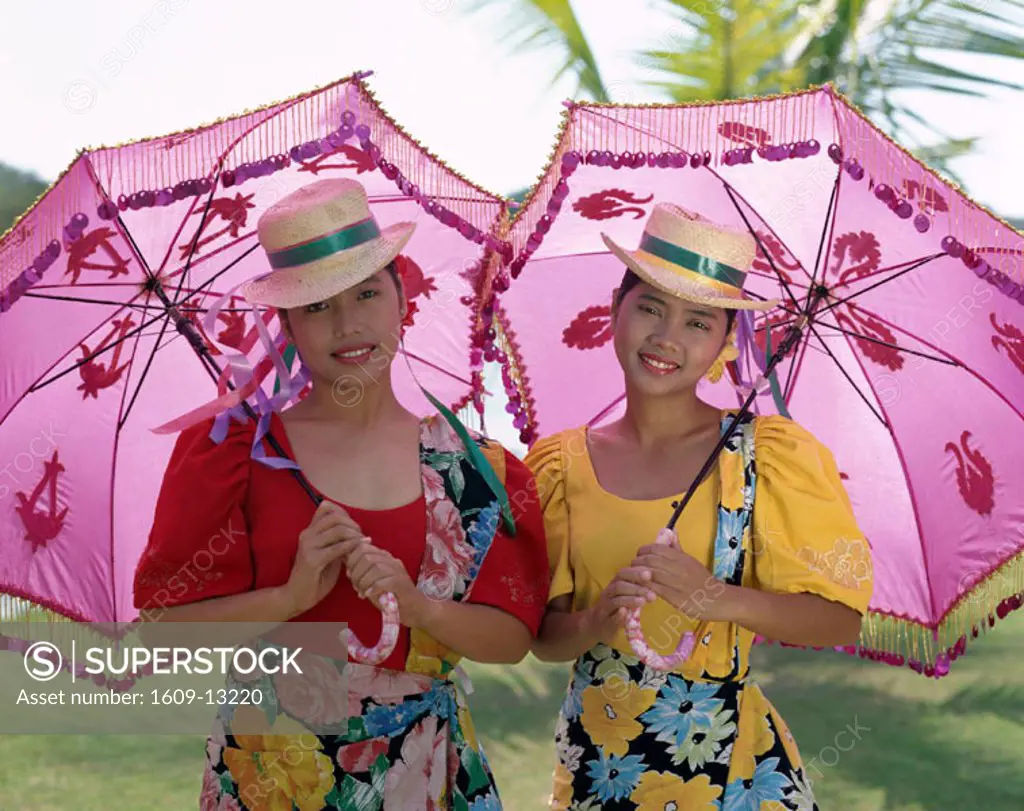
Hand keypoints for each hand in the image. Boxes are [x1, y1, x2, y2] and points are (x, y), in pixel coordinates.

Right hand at [285, 500, 368, 615]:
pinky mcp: (313, 559)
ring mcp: (308, 546)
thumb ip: (337, 541)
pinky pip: (337, 548)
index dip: (344, 513)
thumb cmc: (316, 577)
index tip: (355, 525)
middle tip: (362, 535)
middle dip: (353, 524)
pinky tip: (361, 547)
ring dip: (354, 535)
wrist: (297, 596)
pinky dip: (352, 546)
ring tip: (363, 543)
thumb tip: (355, 530)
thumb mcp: (328, 554)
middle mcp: (307, 534)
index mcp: (309, 531)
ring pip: (338, 530)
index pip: (326, 509)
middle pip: (335, 517)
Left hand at [345, 543, 424, 627]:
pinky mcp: (402, 583)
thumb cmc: (392, 598)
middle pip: (367, 556)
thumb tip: (347, 569)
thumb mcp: (374, 583)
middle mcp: (392, 560)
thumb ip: (363, 574)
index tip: (349, 574)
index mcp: (384, 557)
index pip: (363, 547)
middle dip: (356, 572)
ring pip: (375, 567)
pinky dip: (373, 588)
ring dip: (363, 581)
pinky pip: (384, 581)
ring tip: (361, 593)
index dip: (351, 560)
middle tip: (355, 586)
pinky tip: (369, 595)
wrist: (416, 610)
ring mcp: (398, 571)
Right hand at [584, 566, 656, 641]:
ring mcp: (605, 608)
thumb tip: (656, 578)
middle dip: (636, 587)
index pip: (623, 573)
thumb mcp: (625, 594)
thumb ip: (636, 586)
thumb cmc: (616, 607)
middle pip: (619, 585)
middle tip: (652, 594)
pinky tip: (626, 613)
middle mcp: (608, 594)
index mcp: (615, 584)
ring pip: (615, 601)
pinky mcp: (605, 623)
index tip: (649, 574)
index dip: (635, 572)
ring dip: (629, 600)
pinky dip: (619, 615)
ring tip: (643, 602)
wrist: (596, 625)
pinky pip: (611, 619)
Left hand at [631, 541, 729, 621]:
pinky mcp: (674, 598)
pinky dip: (645, 587)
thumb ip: (677, 547)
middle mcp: (679, 568)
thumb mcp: (691, 560)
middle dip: (638, 562)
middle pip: (651, 560)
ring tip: (635, 577)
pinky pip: (654, 589)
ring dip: (639, 575)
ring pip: (650, 574)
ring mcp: (676, 583)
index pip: (657, 548)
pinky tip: (642, 588)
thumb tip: (670, 530)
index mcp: (682, 558)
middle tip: (635, 566)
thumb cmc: (702, 580)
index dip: (644, 550)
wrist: (718, 600)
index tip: (640, 554)